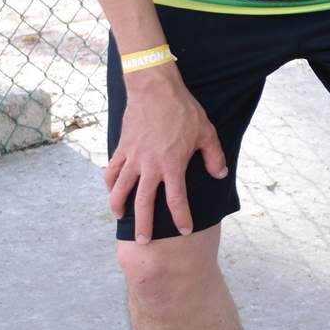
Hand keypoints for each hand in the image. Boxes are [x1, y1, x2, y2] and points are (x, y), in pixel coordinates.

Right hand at [103, 66, 226, 241]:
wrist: (155, 88)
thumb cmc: (183, 109)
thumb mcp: (206, 132)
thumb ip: (213, 156)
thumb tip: (219, 175)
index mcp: (172, 165)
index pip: (176, 200)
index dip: (181, 218)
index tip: (184, 230)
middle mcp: (150, 166)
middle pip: (143, 203)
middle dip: (143, 224)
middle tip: (143, 240)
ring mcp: (133, 158)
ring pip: (121, 189)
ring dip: (119, 206)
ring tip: (120, 217)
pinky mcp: (122, 148)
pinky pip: (112, 170)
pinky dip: (110, 182)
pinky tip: (111, 189)